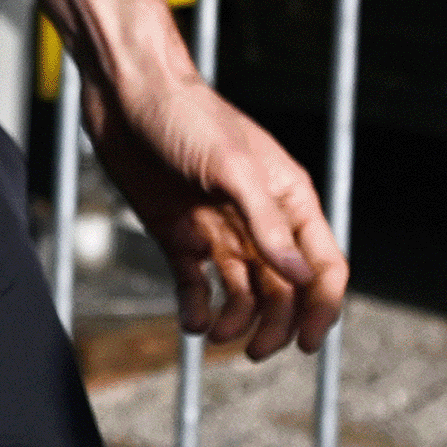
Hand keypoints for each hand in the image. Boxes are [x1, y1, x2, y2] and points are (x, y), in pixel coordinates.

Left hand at [91, 63, 347, 360]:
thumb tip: (300, 277)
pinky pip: (197, 286)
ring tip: (214, 336)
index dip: (321, 306)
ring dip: (237, 322)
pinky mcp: (180, 236)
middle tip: (255, 352)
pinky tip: (191, 323)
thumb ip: (267, 223)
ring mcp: (220, 230)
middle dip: (276, 324)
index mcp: (287, 200)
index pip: (322, 265)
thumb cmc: (185, 117)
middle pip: (284, 289)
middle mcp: (259, 220)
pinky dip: (197, 309)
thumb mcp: (232, 167)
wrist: (125, 95)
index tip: (306, 343)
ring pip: (244, 293)